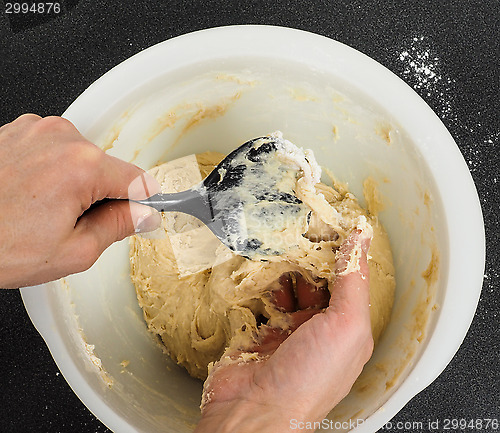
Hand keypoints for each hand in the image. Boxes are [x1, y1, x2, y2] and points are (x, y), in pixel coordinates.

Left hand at [0, 114, 160, 288]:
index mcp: (82, 165)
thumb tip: (143, 215)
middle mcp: (61, 137)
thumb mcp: (72, 251)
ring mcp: (36, 129)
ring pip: (82, 159)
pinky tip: (30, 195)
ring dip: (76, 183)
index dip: (145, 204)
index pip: (140, 181)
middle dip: (103, 196)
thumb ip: (118, 227)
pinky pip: (55, 151)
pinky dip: (52, 171)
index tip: (141, 216)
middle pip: (109, 169)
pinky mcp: (18, 130)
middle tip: (74, 225)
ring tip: (43, 211)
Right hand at [195, 227, 373, 432]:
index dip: (338, 253)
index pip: (346, 279)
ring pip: (287, 286)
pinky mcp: (260, 331)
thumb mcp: (347, 326)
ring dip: (282, 270)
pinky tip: (259, 277)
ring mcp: (288, 330)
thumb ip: (354, 280)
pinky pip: (262, 298)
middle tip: (297, 236)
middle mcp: (319, 329)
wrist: (254, 411)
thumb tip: (361, 238)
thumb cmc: (308, 380)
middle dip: (307, 259)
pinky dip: (260, 285)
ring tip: (277, 258)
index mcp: (346, 329)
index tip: (328, 226)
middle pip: (314, 280)